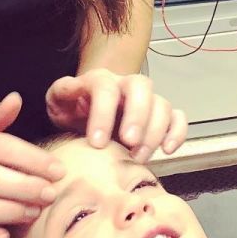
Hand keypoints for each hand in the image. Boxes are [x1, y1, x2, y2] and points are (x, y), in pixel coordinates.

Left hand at [45, 68, 187, 161]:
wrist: (86, 113)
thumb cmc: (73, 109)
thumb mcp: (59, 101)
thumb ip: (61, 93)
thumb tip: (70, 91)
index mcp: (100, 80)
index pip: (106, 88)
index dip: (104, 114)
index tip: (97, 143)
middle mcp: (126, 84)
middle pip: (141, 87)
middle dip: (137, 116)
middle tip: (129, 143)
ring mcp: (146, 99)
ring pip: (161, 104)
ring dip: (154, 131)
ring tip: (139, 157)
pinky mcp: (160, 115)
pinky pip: (177, 117)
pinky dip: (177, 132)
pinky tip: (167, 150)